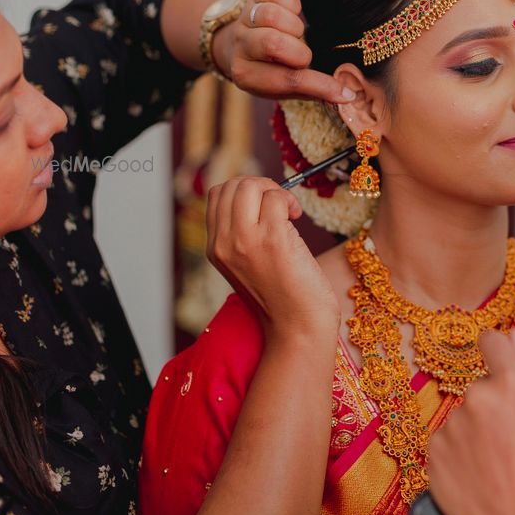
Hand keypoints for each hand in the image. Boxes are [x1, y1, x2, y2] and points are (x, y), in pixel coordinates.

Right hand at [206, 176, 339, 342]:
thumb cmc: (283, 298)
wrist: (298, 328)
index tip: (265, 205)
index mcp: (216, 249)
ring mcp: (245, 241)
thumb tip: (260, 196)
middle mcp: (224, 244)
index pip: (217, 196)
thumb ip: (244, 236)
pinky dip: (289, 201)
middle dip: (259, 185)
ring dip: (274, 190)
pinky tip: (297, 217)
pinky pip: (276, 198)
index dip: (245, 191)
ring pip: (249, 185)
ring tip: (289, 211)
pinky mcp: (272, 239)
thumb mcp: (249, 265)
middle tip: (280, 205)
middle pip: (230, 185)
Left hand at [212, 0, 354, 102]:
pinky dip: (292, 3)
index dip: (321, 85)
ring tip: (296, 35)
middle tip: (303, 57)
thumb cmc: (268, 71)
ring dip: (294, 26)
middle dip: (299, 52)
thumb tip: (346, 94)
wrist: (237, 46)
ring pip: (272, 15)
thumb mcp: (283, 88)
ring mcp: (245, 20)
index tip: (345, 93)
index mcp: (247, 76)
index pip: (288, 81)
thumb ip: (311, 90)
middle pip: (274, 43)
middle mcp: (241, 47)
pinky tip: (293, 15)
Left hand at [428, 329, 514, 514]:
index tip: (497, 359)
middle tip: (507, 434)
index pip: (491, 341)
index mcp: (510, 384)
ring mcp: (451, 422)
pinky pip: (446, 437)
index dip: (495, 350)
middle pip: (480, 386)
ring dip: (472, 428)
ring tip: (491, 456)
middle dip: (490, 403)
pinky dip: (457, 449)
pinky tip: (474, 466)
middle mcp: (476, 396)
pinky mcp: (433, 446)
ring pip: (462, 414)